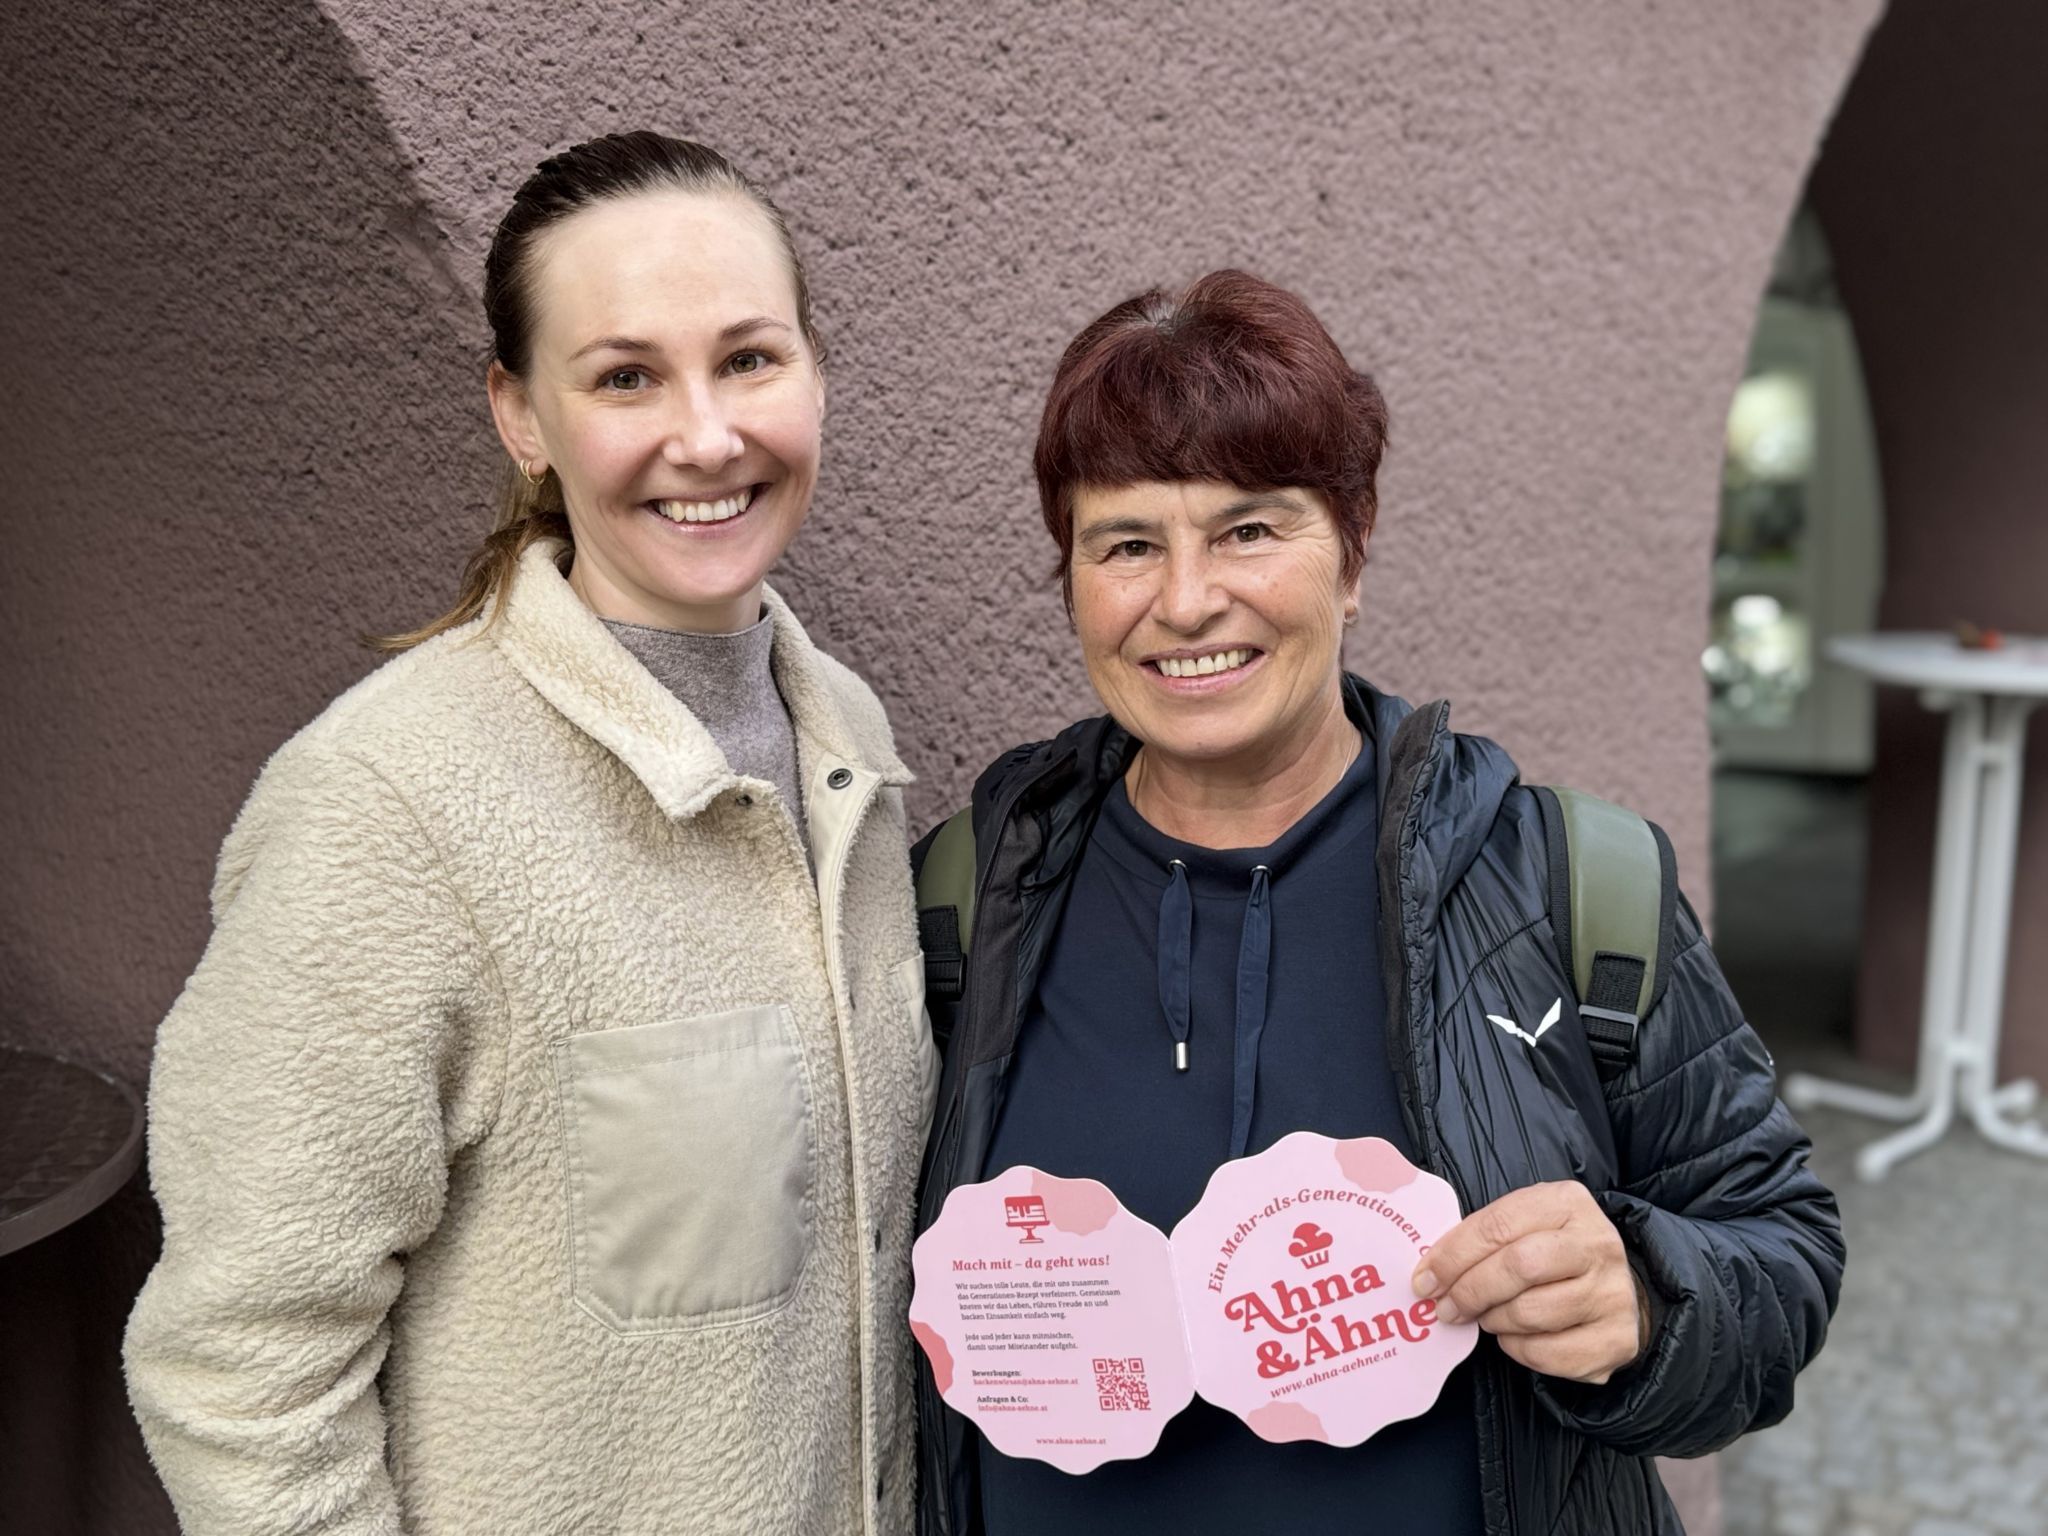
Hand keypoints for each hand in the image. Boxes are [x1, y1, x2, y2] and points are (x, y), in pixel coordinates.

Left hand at [1411, 1181, 1646, 1384]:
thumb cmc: (1552, 1253)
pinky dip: (1518, 1349)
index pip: (1499, 1224)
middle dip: (1470, 1291)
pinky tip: (1514, 1337)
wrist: (1618, 1288)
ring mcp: (1613, 1293)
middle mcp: (1598, 1244)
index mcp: (1568, 1203)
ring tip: (1486, 1317)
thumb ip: (1482, 1239)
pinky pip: (1549, 1353)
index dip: (1454, 1254)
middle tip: (1446, 1308)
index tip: (1425, 1279)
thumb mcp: (1524, 1226)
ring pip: (1532, 1313)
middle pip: (1520, 1267)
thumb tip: (1430, 1273)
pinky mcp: (1618, 1339)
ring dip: (1494, 1320)